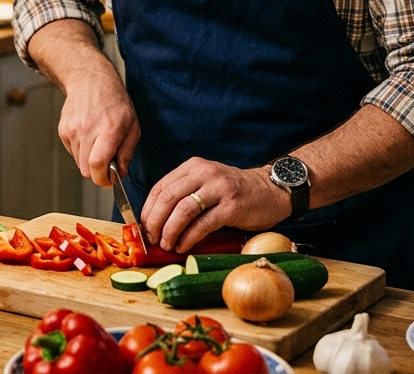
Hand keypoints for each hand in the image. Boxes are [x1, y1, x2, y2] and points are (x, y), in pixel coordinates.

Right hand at [56, 69, 139, 184]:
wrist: (90, 80)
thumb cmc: (115, 102)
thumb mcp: (133, 125)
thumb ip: (127, 152)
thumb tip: (120, 173)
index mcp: (109, 128)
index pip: (98, 163)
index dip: (102, 178)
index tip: (108, 180)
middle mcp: (88, 129)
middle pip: (86, 168)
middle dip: (97, 172)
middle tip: (107, 163)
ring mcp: (73, 129)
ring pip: (79, 162)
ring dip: (89, 159)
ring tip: (98, 142)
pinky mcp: (63, 130)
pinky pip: (72, 152)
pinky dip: (81, 150)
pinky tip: (88, 135)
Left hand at [140, 159, 291, 251]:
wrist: (270, 191)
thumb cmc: (234, 192)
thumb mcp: (205, 184)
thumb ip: (184, 195)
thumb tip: (156, 222)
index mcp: (193, 166)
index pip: (160, 187)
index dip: (147, 210)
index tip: (143, 228)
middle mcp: (204, 173)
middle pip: (167, 198)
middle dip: (154, 222)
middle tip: (151, 239)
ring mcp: (219, 188)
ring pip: (183, 210)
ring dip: (170, 231)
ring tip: (166, 245)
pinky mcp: (232, 206)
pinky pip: (203, 224)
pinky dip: (189, 238)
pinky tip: (183, 246)